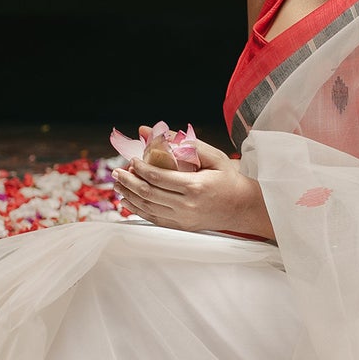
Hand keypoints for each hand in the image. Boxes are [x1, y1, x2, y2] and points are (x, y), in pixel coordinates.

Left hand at [113, 138, 274, 239]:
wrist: (242, 207)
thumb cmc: (228, 178)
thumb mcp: (214, 157)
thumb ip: (187, 144)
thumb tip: (157, 133)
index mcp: (194, 186)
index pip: (159, 177)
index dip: (140, 168)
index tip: (131, 160)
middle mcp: (187, 205)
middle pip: (149, 193)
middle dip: (129, 181)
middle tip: (116, 171)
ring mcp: (183, 219)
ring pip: (148, 207)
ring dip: (129, 195)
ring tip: (118, 184)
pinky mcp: (181, 226)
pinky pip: (153, 219)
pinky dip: (137, 210)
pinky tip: (127, 201)